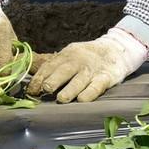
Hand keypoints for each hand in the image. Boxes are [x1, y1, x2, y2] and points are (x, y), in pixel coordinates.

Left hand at [26, 29, 147, 102]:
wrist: (116, 49)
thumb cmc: (86, 57)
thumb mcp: (70, 55)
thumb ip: (54, 67)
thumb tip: (32, 85)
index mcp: (67, 54)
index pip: (50, 66)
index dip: (39, 78)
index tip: (32, 91)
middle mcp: (79, 61)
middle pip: (64, 70)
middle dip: (53, 80)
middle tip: (45, 89)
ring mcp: (92, 70)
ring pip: (79, 80)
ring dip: (70, 89)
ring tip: (61, 98)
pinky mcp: (106, 77)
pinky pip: (97, 86)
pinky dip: (90, 92)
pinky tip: (82, 99)